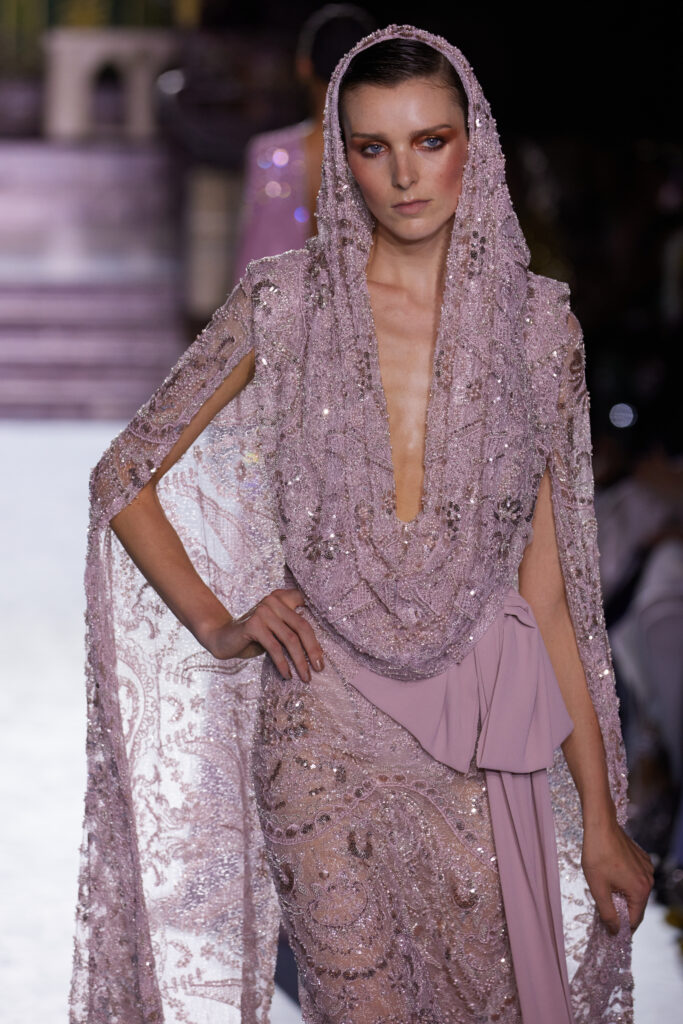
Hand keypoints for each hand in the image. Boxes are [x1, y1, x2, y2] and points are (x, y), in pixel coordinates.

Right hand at [202, 588, 324, 681]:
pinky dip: (283, 664)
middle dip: (313, 649)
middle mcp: (272, 601)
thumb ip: (293, 629)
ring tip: (305, 676)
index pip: (307, 608)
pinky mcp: (253, 625)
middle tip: (319, 667)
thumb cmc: (254, 636)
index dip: (319, 624)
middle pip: (302, 626)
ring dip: (300, 661)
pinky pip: (275, 648)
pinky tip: (287, 675)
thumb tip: (319, 651)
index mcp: (281, 597)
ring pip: (290, 639)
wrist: (223, 638)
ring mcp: (262, 611)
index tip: (325, 646)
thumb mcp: (276, 629)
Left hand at [581, 817, 653, 934]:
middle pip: (636, 906)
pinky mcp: (642, 859)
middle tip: (604, 912)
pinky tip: (611, 876)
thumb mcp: (598, 888)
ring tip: (605, 891)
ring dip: (623, 896)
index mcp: (640, 891)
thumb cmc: (597, 855)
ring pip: (636, 892)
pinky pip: (636, 878)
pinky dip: (626, 882)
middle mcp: (649, 881)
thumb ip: (607, 913)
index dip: (621, 928)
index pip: (634, 920)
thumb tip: (615, 931)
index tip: (609, 930)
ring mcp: (647, 868)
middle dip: (622, 911)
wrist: (600, 826)